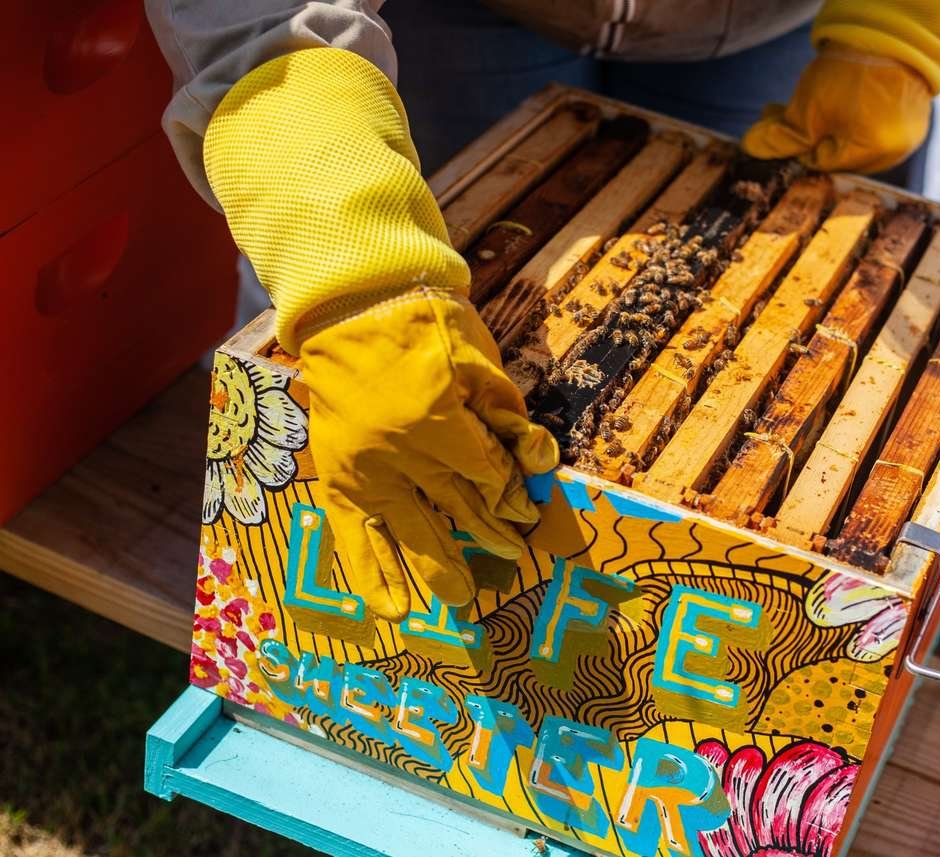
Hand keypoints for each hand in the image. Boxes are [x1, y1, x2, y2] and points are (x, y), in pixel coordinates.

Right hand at [301, 289, 557, 620]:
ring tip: (463, 599)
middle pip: (459, 509)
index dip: (512, 495)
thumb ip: (506, 415)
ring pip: (412, 532)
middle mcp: (400, 458)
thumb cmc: (426, 323)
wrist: (353, 306)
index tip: (527, 513)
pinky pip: (354, 537)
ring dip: (441, 568)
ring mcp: (366, 472)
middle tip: (514, 557)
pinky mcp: (339, 478)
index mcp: (438, 424)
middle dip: (491, 535)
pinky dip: (372, 575)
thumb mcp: (480, 360)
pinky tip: (391, 610)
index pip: (489, 477)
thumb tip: (537, 461)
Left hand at [742, 47, 931, 173]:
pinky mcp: (914, 121)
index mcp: (871, 152)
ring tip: (815, 105)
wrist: (888, 33)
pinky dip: (855, 120)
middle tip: (787, 113)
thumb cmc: (847, 71)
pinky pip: (877, 131)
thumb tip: (751, 148)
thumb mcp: (806, 108)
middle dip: (810, 136)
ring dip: (831, 128)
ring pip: (857, 144)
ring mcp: (908, 137)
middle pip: (839, 155)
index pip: (821, 163)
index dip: (797, 145)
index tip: (781, 124)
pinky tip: (842, 102)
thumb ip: (780, 136)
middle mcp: (895, 152)